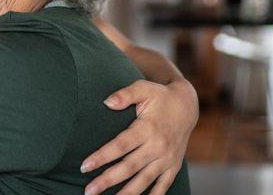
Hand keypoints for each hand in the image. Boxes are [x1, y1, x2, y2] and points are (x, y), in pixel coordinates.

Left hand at [81, 79, 197, 194]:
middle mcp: (158, 146)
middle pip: (129, 167)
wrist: (187, 105)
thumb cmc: (160, 96)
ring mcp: (167, 158)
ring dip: (126, 193)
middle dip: (108, 180)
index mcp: (147, 128)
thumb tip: (106, 102)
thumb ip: (125, 94)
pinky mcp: (174, 166)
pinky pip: (163, 185)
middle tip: (89, 190)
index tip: (85, 166)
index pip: (120, 146)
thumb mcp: (144, 88)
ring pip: (144, 180)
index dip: (102, 157)